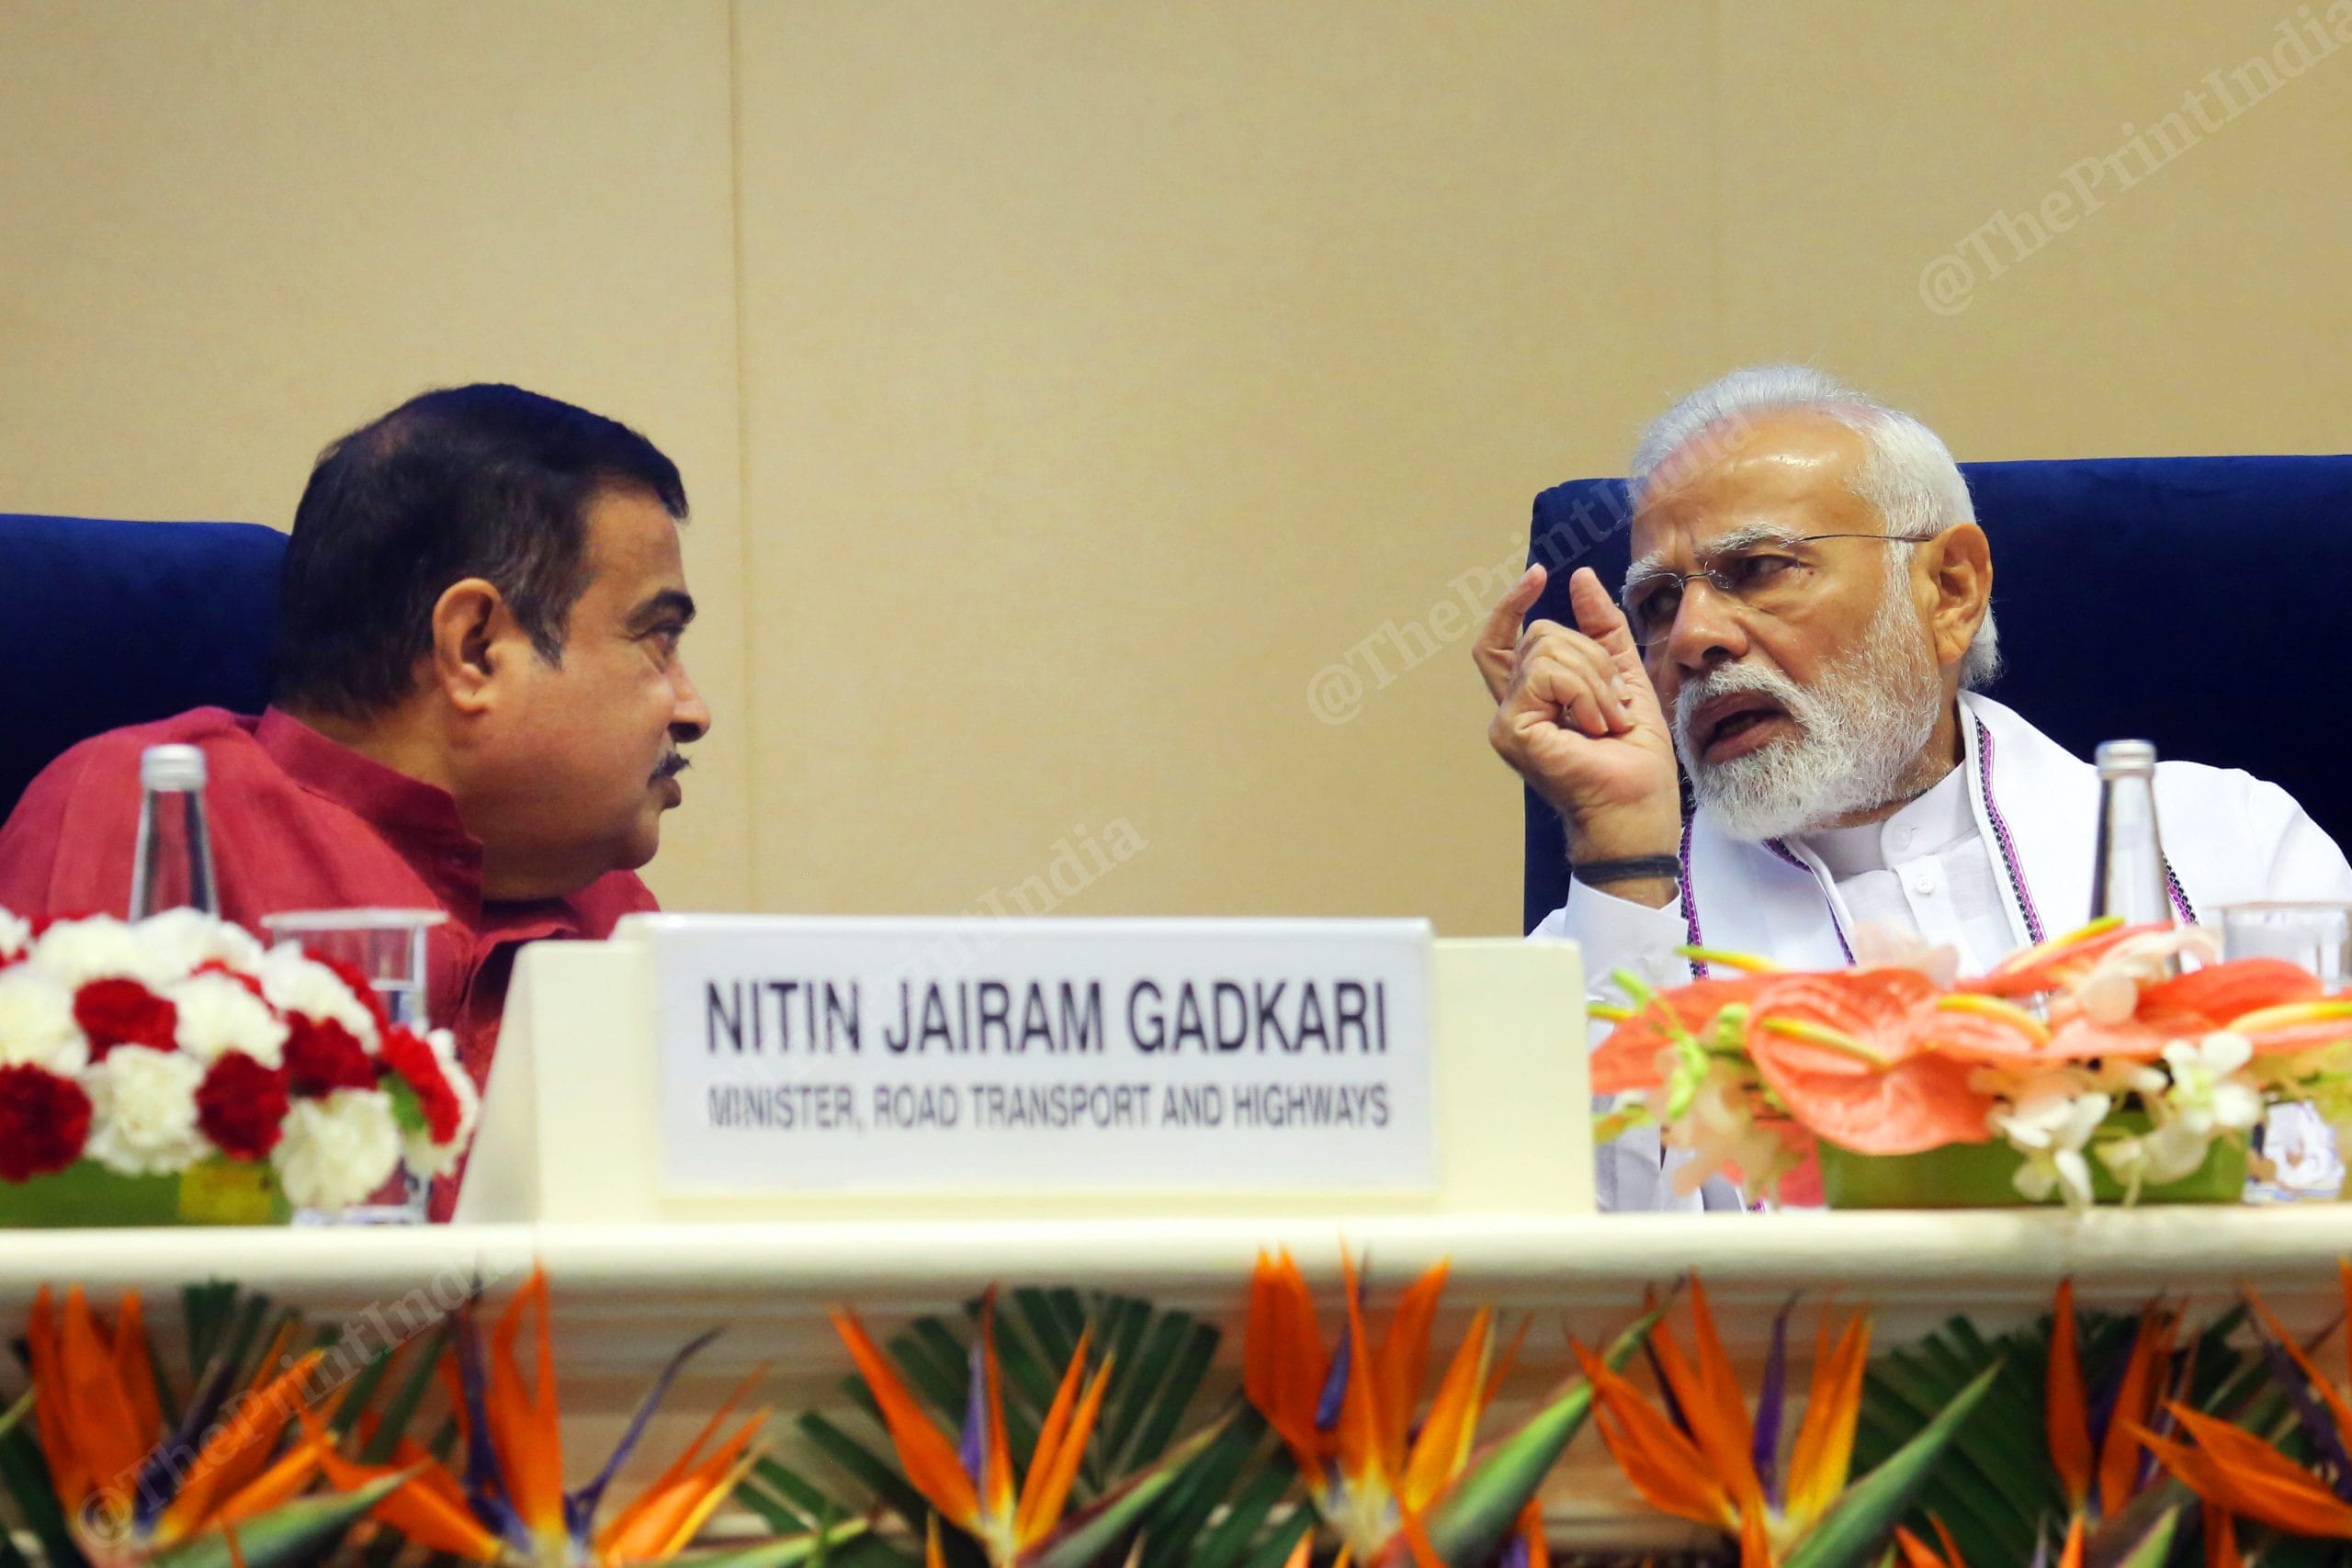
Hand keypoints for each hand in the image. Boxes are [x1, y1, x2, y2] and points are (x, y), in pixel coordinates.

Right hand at [1476, 565, 1682, 890]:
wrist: (1639, 808)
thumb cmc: (1634, 760)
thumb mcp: (1626, 678)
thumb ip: (1603, 630)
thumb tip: (1581, 578)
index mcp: (1535, 696)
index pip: (1504, 637)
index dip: (1514, 602)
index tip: (1539, 574)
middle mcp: (1513, 706)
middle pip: (1539, 635)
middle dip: (1592, 657)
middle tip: (1615, 704)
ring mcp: (1507, 720)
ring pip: (1546, 649)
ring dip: (1595, 680)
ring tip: (1608, 721)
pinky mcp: (1512, 730)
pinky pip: (1548, 675)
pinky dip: (1585, 693)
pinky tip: (1595, 727)